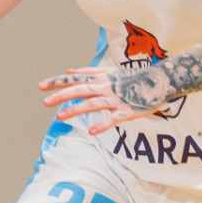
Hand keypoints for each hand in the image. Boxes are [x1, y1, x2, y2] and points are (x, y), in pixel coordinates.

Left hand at [40, 64, 169, 135]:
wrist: (161, 82)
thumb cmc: (134, 78)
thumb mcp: (110, 72)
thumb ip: (88, 72)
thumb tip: (68, 70)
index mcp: (101, 78)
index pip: (75, 78)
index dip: (58, 82)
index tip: (41, 86)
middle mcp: (106, 87)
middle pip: (81, 90)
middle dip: (62, 96)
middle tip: (45, 102)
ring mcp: (117, 99)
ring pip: (93, 104)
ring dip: (76, 110)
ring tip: (60, 117)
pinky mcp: (128, 111)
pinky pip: (114, 119)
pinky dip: (103, 124)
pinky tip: (92, 132)